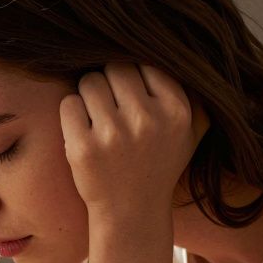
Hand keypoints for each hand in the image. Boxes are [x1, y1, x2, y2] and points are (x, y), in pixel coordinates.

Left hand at [58, 63, 208, 230]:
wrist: (131, 213)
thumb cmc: (158, 165)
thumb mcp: (191, 131)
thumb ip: (194, 93)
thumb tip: (183, 49)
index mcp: (176, 110)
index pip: (145, 62)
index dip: (133, 76)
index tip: (131, 96)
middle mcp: (147, 119)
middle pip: (115, 67)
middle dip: (109, 82)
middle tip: (110, 107)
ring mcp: (113, 134)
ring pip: (89, 81)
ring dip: (88, 96)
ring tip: (98, 120)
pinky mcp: (83, 148)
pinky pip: (68, 103)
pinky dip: (71, 114)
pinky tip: (83, 132)